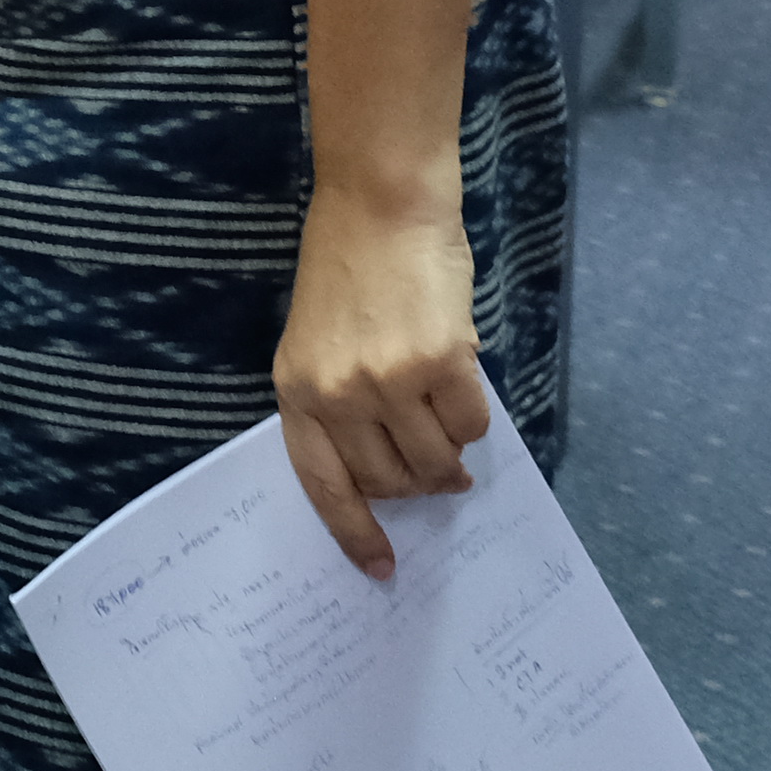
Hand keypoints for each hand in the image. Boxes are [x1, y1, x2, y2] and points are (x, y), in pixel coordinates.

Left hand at [271, 185, 489, 578]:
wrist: (382, 202)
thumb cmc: (350, 267)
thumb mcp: (320, 340)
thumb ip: (342, 401)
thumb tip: (394, 468)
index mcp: (295, 388)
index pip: (323, 483)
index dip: (354, 531)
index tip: (383, 568)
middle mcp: (336, 392)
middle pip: (388, 480)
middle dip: (417, 484)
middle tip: (437, 470)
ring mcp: (388, 380)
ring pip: (434, 459)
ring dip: (450, 454)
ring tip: (449, 426)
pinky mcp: (439, 363)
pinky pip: (471, 424)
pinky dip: (474, 418)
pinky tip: (463, 385)